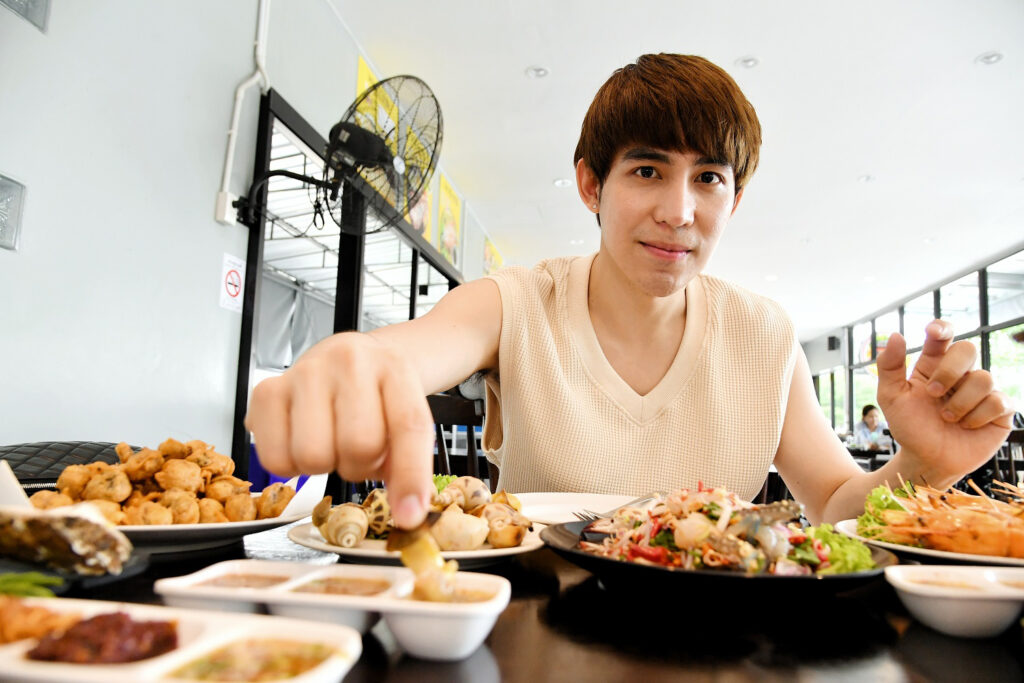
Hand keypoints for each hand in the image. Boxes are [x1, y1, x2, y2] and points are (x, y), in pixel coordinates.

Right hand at [244, 332, 435, 527]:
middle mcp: (349, 363)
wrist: (348, 357)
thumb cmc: (377, 394)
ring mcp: (305, 373)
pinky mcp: (267, 390)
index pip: (409, 425)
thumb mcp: (404, 417)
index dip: (410, 475)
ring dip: (324, 466)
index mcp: (394, 369)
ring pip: (313, 455)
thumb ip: (409, 464)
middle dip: (361, 465)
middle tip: (358, 452)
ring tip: (330, 443)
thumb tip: (408, 513)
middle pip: (358, 446)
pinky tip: (301, 442)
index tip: (409, 515)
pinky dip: (289, 466)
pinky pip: (274, 458)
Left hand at [876, 320, 1014, 484]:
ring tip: (947, 418)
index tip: (932, 331)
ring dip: (960, 402)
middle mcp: (960, 374)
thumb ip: (889, 367)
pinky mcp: (999, 410)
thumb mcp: (892, 397)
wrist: (927, 460)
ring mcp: (981, 390)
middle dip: (949, 371)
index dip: (941, 328)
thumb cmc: (910, 427)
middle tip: (933, 393)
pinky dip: (977, 416)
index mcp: (933, 365)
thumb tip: (896, 335)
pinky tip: (966, 426)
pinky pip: (997, 401)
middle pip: (967, 349)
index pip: (942, 337)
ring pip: (983, 378)